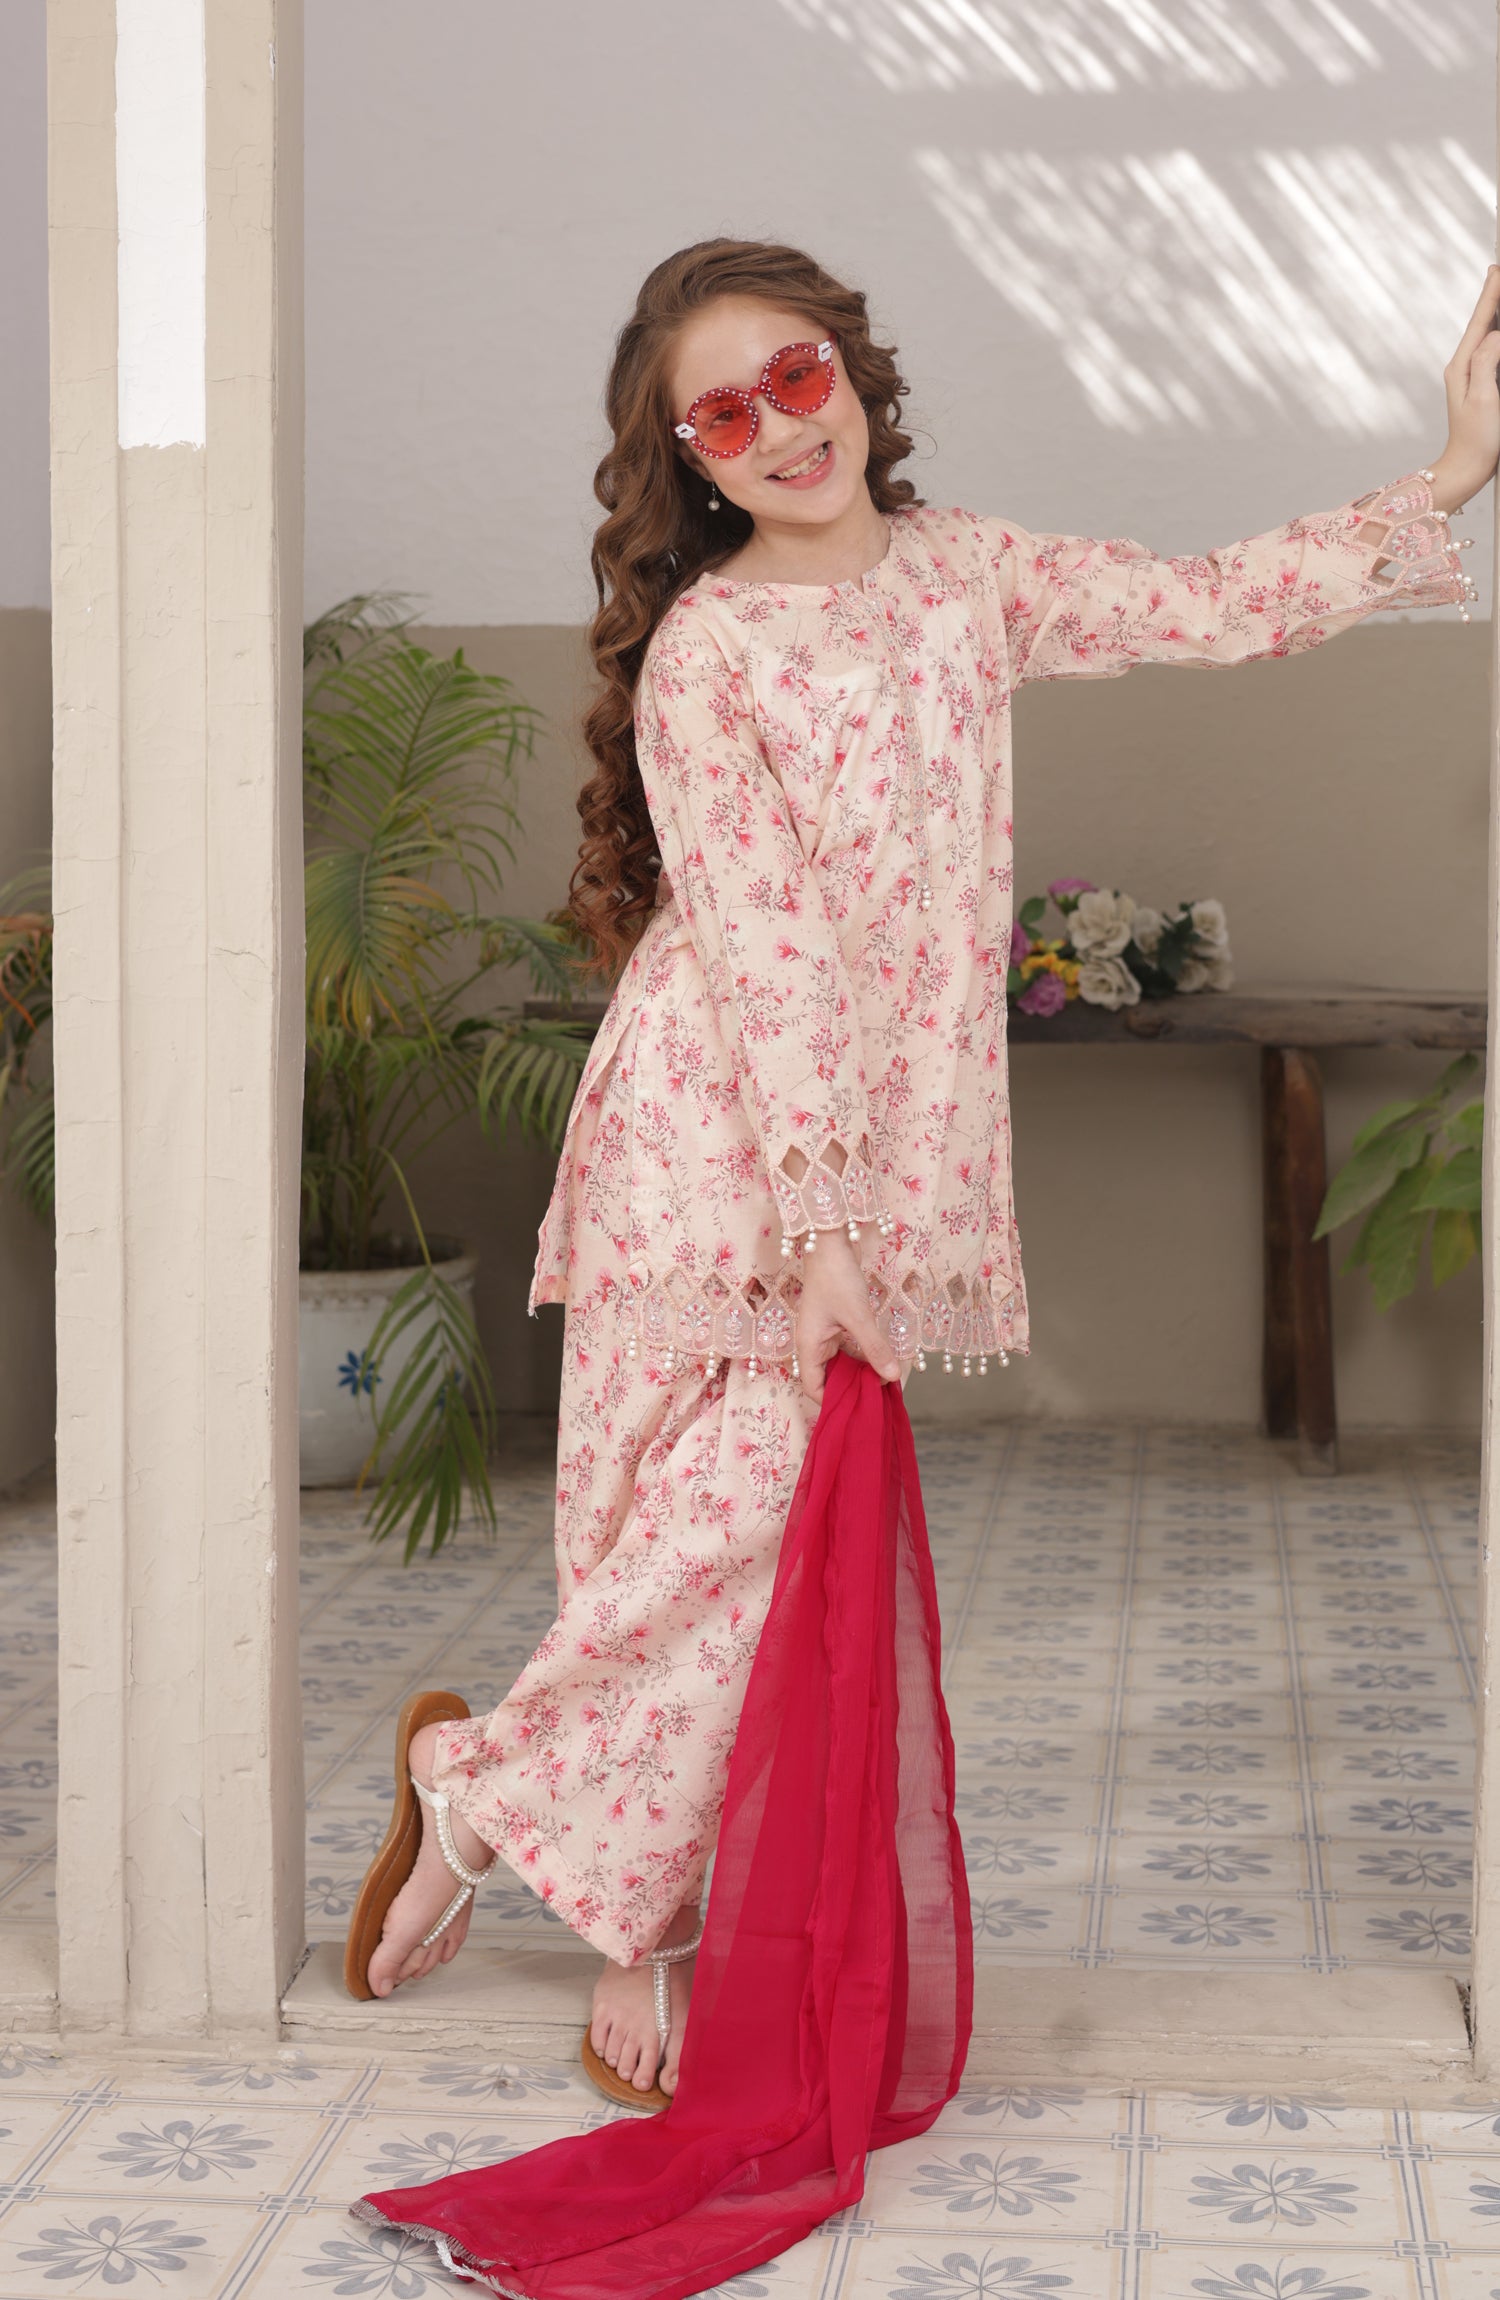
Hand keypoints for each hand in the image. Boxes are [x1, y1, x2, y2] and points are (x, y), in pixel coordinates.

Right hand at [794, 1228, 900, 1406]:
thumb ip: (875, 1348)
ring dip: (859, 1372)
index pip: (813, 1388)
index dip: (833, 1402)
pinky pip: (847, 1349)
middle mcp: (813, 1344)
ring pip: (840, 1364)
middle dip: (851, 1389)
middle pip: (828, 1378)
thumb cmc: (837, 1278)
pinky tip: (881, 1360)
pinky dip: (862, 1357)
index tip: (858, 1408)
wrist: (829, 1243)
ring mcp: (824, 1333)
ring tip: (883, 1383)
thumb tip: (892, 1377)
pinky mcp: (835, 1324)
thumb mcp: (859, 1316)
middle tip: (877, 1398)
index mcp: (809, 1347)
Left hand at [1426, 266, 1499, 513]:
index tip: (1498, 268)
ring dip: (1495, 311)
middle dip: (1493, 295)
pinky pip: (1491, 350)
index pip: (1481, 320)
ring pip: (1487, 334)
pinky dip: (1498, 333)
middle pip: (1483, 322)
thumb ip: (1487, 361)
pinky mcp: (1481, 385)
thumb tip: (1495, 334)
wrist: (1467, 468)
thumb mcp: (1483, 397)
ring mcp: (1471, 376)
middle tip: (1499, 267)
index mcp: (1462, 366)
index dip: (1492, 293)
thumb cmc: (1476, 439)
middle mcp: (1464, 366)